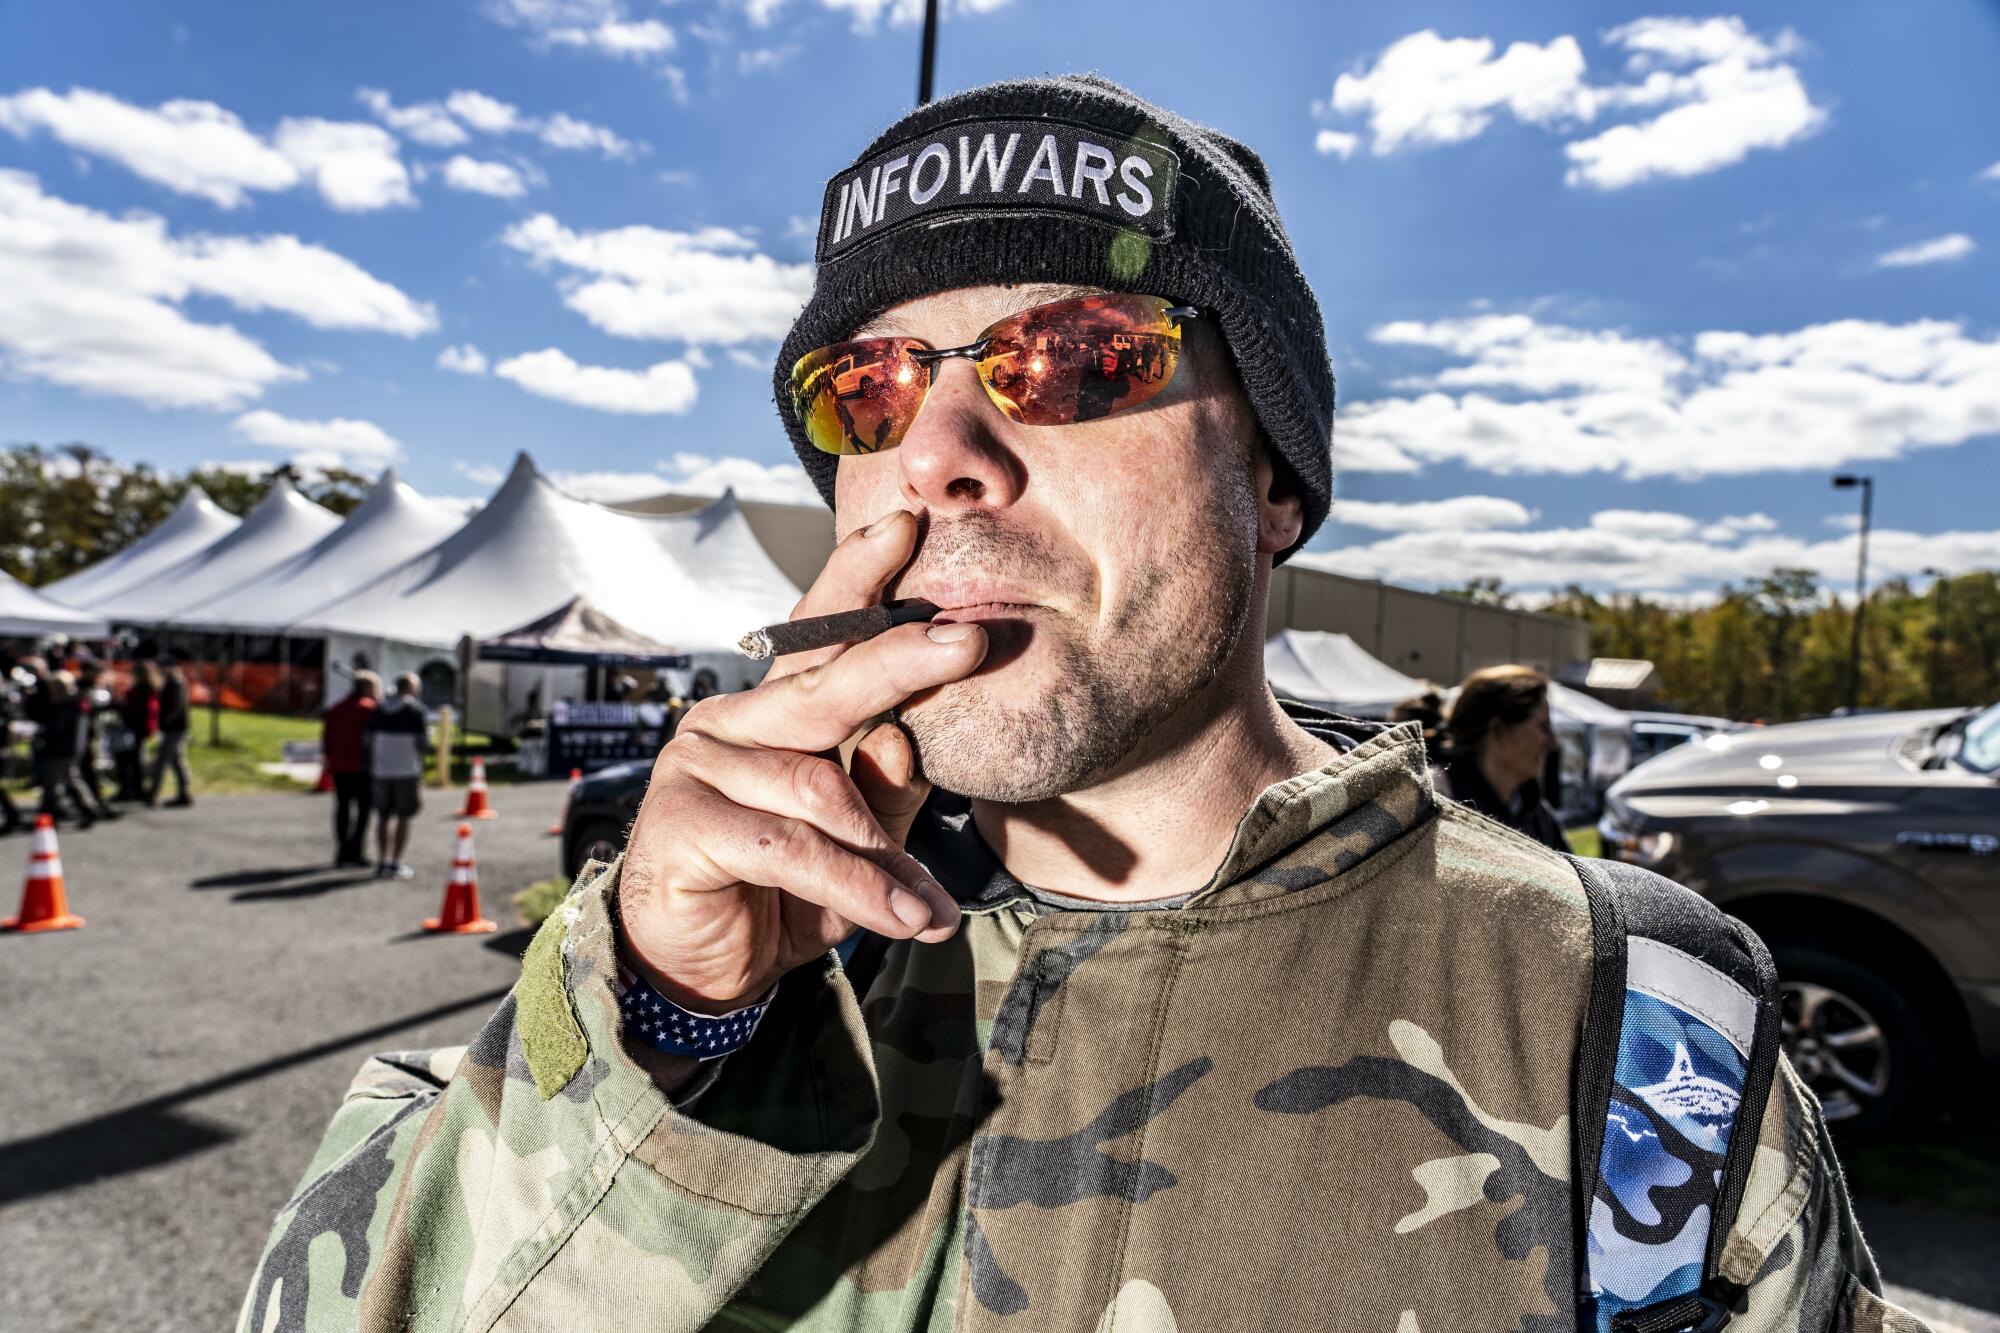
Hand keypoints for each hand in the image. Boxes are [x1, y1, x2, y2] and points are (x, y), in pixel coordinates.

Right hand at [616, 509, 982, 1013]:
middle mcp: (731, 722)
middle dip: (903, 660)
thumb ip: (887, 787)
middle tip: (972, 641)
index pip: (820, 632)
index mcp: (775, 711)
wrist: (703, 969)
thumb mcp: (859, 840)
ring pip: (819, 786)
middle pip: (825, 682)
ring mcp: (698, 767)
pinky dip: (856, 885)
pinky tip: (902, 915)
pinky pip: (791, 846)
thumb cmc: (784, 891)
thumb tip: (904, 736)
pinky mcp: (682, 823)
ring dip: (885, 851)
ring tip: (930, 900)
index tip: (907, 526)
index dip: (859, 577)